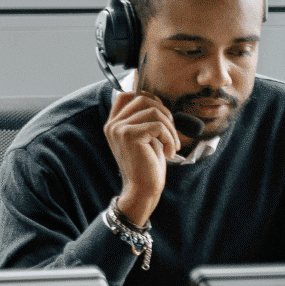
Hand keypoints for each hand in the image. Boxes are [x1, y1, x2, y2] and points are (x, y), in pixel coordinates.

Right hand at [105, 89, 176, 225]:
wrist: (142, 190)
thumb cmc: (147, 166)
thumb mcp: (144, 138)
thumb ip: (143, 120)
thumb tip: (156, 101)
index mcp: (113, 124)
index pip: (125, 95)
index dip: (148, 99)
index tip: (161, 116)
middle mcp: (112, 125)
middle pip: (143, 99)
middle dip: (164, 113)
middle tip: (170, 132)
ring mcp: (118, 129)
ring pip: (153, 111)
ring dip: (170, 128)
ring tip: (171, 145)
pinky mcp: (129, 136)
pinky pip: (158, 126)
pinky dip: (170, 138)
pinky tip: (169, 152)